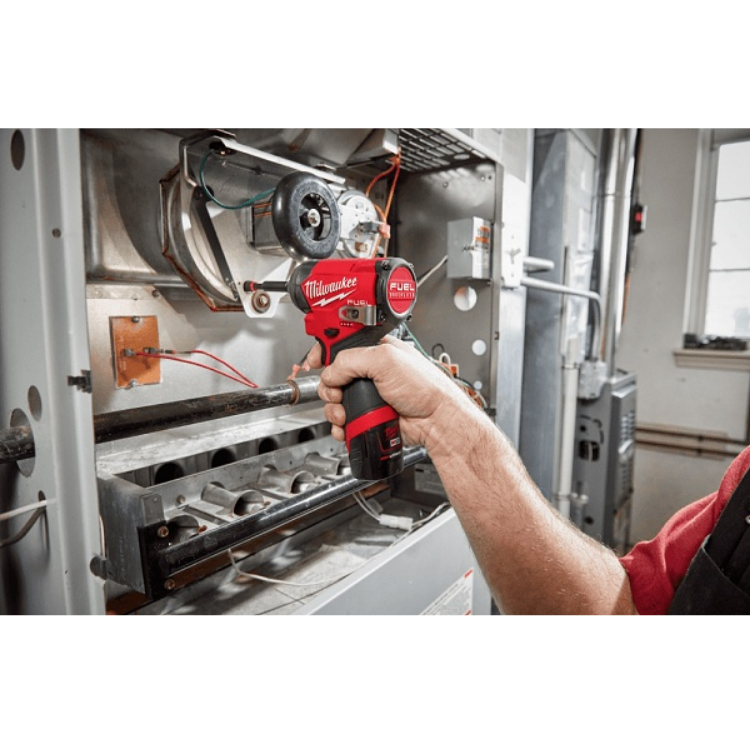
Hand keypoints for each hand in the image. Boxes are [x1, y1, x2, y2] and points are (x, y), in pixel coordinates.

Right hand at [309, 336, 468, 449]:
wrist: (436, 421)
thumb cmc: (425, 387)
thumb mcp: (385, 360)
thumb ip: (351, 361)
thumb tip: (331, 373)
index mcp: (376, 351)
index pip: (342, 346)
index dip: (324, 352)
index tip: (314, 361)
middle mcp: (372, 372)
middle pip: (333, 376)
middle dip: (329, 387)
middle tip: (336, 394)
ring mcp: (370, 396)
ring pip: (336, 401)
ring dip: (334, 410)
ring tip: (344, 414)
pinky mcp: (369, 416)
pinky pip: (345, 421)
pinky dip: (340, 426)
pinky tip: (346, 427)